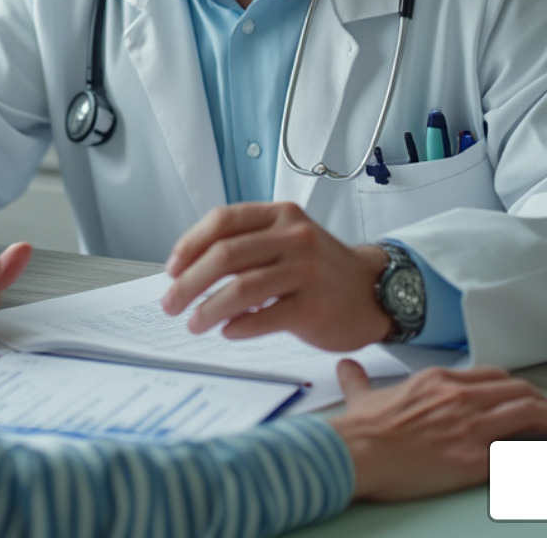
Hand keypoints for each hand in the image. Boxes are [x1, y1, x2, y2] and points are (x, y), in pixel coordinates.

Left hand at [160, 202, 389, 349]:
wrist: (375, 293)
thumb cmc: (319, 270)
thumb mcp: (286, 241)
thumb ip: (246, 245)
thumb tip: (188, 270)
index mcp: (280, 215)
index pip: (223, 221)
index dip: (190, 245)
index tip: (171, 270)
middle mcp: (294, 237)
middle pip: (225, 254)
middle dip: (189, 282)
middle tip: (171, 303)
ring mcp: (307, 270)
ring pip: (242, 287)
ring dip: (209, 309)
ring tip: (194, 323)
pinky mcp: (315, 306)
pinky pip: (266, 317)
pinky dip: (239, 326)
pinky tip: (228, 331)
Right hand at [330, 360, 546, 501]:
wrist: (353, 453)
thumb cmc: (358, 430)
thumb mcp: (361, 396)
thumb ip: (358, 381)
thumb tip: (346, 367)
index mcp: (438, 380)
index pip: (492, 377)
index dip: (517, 389)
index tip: (529, 399)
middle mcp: (460, 396)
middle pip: (518, 390)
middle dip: (546, 401)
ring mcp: (470, 426)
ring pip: (529, 412)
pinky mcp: (474, 458)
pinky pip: (522, 454)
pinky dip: (545, 456)